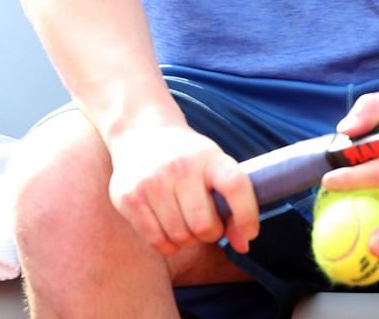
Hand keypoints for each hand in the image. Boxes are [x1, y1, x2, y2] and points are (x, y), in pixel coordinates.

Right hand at [107, 121, 258, 256]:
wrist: (139, 132)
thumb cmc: (187, 158)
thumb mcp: (214, 165)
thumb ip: (232, 202)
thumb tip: (242, 245)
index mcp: (208, 157)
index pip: (235, 186)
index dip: (247, 216)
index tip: (249, 233)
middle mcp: (178, 167)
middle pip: (204, 225)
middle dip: (210, 233)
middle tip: (205, 222)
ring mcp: (150, 182)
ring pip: (180, 237)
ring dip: (188, 239)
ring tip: (184, 221)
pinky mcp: (128, 197)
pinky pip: (157, 242)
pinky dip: (168, 244)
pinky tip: (167, 227)